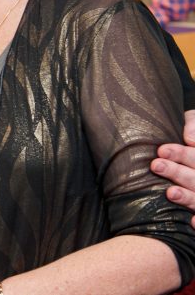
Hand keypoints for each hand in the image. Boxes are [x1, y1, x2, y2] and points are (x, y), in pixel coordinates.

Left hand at [152, 109, 194, 223]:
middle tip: (156, 166)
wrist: (188, 157)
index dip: (181, 154)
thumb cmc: (191, 134)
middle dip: (178, 173)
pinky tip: (192, 222)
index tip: (161, 151)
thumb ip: (194, 124)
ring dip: (187, 197)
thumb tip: (190, 138)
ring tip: (170, 193)